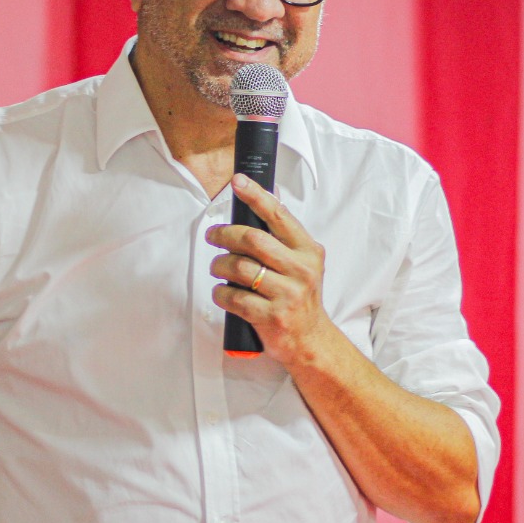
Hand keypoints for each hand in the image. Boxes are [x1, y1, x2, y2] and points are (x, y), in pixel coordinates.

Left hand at [206, 173, 337, 364]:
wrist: (310, 340)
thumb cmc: (300, 297)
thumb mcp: (302, 263)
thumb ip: (285, 237)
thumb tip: (267, 198)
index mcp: (308, 251)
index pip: (279, 216)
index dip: (256, 196)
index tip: (238, 182)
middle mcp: (301, 270)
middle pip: (252, 240)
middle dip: (224, 235)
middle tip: (213, 236)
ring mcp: (287, 294)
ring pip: (239, 268)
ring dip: (219, 266)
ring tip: (217, 268)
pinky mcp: (271, 316)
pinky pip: (234, 297)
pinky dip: (220, 293)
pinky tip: (222, 292)